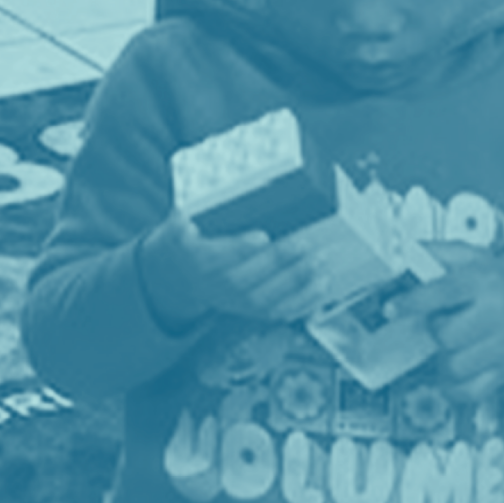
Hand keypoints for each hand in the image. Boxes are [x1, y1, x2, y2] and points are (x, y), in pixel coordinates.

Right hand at [138, 211, 362, 330]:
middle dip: (278, 261)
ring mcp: (232, 301)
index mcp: (194, 259)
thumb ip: (188, 213)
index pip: (213, 257)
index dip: (238, 249)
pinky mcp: (250, 311)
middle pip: (244, 278)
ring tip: (320, 260)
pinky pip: (278, 312)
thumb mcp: (181, 222)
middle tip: (305, 243)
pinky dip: (303, 301)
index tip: (261, 236)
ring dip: (296, 280)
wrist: (180, 275)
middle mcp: (212, 284)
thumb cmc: (190, 241)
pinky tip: (322, 284)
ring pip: (264, 299)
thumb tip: (197, 190)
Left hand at [380, 242, 503, 405]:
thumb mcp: (472, 257)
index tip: (392, 308)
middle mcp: (498, 313)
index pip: (443, 292)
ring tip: (449, 345)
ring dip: (442, 359)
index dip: (412, 302)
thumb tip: (404, 256)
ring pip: (454, 366)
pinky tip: (453, 372)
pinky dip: (455, 387)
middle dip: (433, 331)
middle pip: (445, 334)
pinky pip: (471, 390)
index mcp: (485, 281)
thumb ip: (437, 253)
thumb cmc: (500, 283)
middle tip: (438, 324)